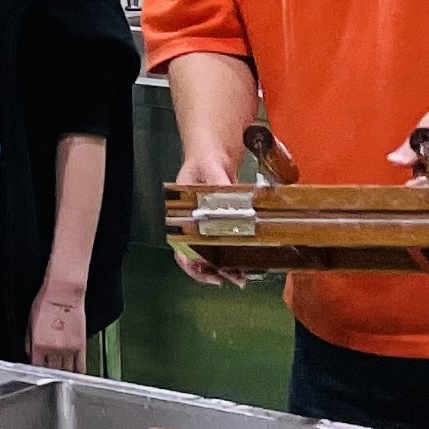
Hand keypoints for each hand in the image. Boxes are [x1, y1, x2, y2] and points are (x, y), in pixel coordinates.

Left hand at [27, 282, 90, 370]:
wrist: (63, 293)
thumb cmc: (45, 303)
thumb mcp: (29, 322)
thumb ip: (29, 341)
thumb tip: (29, 355)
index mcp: (38, 345)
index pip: (37, 367)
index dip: (37, 372)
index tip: (38, 373)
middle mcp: (53, 350)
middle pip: (52, 372)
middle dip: (50, 375)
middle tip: (50, 375)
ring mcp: (68, 349)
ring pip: (66, 372)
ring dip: (63, 376)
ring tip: (61, 376)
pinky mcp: (81, 347)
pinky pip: (80, 366)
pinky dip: (77, 373)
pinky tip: (75, 376)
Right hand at [169, 135, 251, 285]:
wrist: (214, 149)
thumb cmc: (204, 158)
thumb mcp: (210, 169)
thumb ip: (219, 185)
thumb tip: (230, 202)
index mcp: (180, 215)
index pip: (180, 248)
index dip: (193, 265)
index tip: (210, 274)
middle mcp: (192, 224)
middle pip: (198, 256)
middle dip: (214, 272)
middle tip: (235, 279)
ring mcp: (207, 225)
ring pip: (213, 253)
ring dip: (226, 266)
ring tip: (243, 276)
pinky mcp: (222, 223)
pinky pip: (226, 243)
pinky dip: (235, 254)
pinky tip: (247, 260)